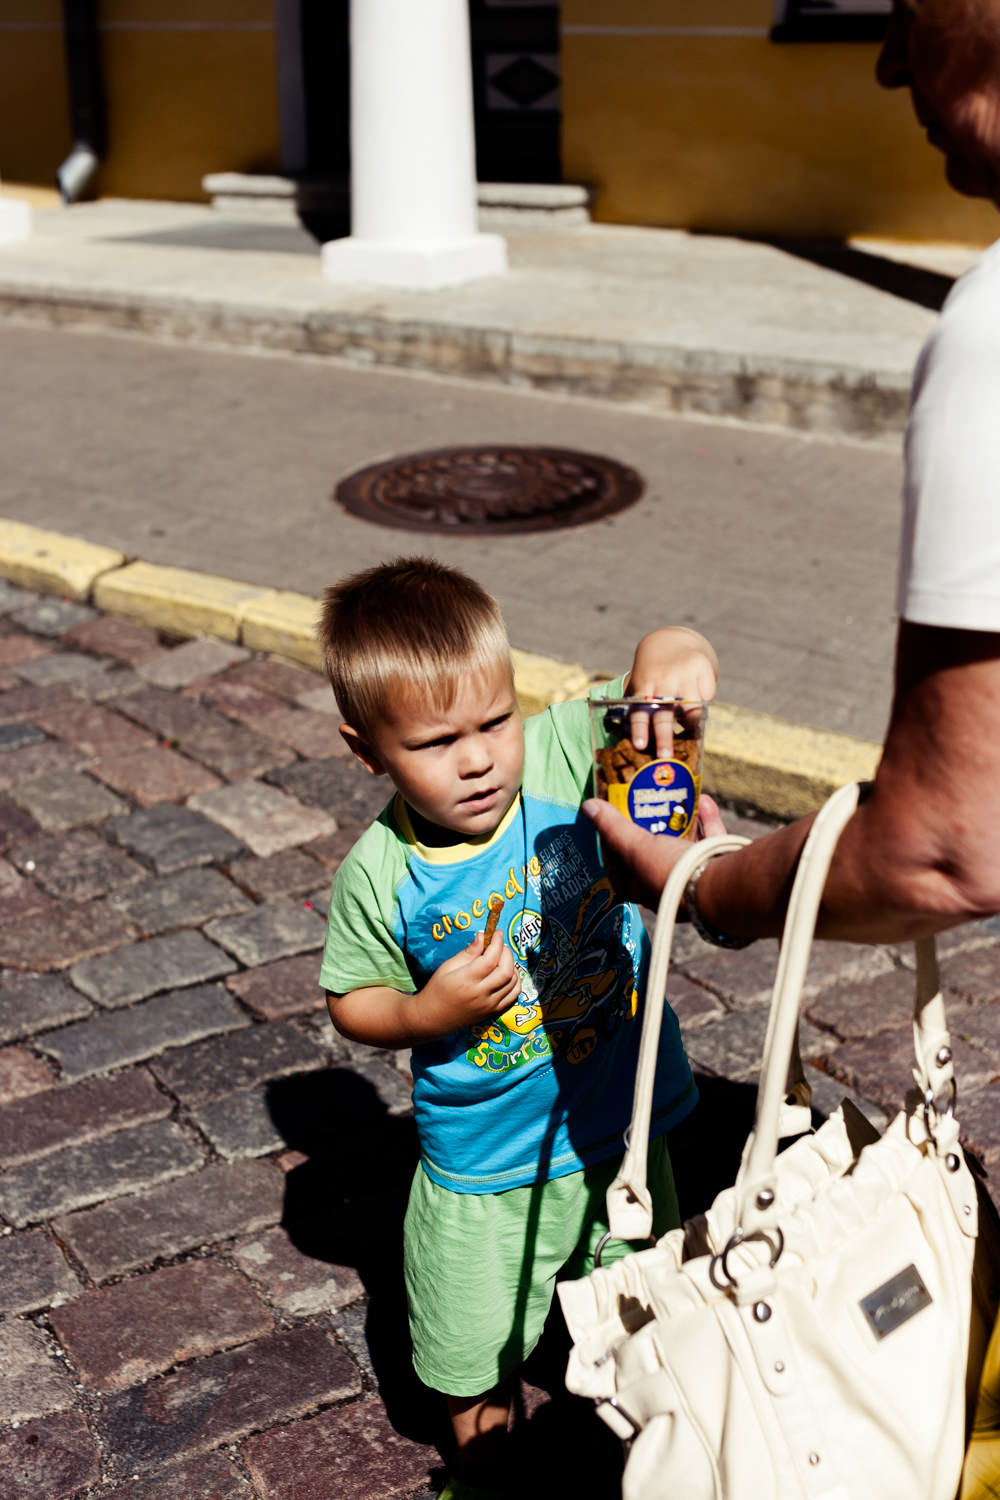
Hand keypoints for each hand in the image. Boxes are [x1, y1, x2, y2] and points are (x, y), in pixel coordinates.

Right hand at [421, 930, 521, 1035]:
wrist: (433, 1018)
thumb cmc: (437, 990)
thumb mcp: (448, 967)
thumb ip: (468, 952)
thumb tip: (482, 936)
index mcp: (466, 980)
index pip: (490, 959)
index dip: (497, 943)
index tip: (497, 933)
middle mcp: (481, 994)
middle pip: (506, 970)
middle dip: (507, 953)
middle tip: (500, 944)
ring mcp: (489, 1005)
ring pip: (513, 982)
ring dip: (512, 966)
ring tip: (502, 958)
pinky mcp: (493, 1011)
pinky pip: (513, 995)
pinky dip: (515, 981)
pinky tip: (507, 974)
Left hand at [584, 792, 727, 906]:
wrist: (723, 887)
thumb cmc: (671, 871)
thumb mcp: (635, 846)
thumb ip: (613, 827)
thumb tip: (588, 807)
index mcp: (641, 890)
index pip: (618, 870)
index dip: (612, 847)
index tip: (612, 823)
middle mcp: (667, 888)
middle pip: (653, 854)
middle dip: (651, 828)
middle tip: (645, 804)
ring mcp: (694, 879)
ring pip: (684, 845)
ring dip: (681, 820)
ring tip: (676, 797)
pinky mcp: (718, 868)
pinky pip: (711, 841)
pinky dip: (707, 820)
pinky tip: (704, 800)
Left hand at [625, 627, 717, 754]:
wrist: (671, 641)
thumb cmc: (654, 675)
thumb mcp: (644, 686)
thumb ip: (643, 711)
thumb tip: (644, 749)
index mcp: (644, 687)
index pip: (640, 712)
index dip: (640, 729)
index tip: (640, 746)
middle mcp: (663, 681)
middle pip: (664, 715)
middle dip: (665, 738)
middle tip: (665, 757)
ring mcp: (684, 675)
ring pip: (692, 710)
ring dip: (690, 722)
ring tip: (688, 725)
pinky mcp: (703, 669)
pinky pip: (707, 697)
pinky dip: (703, 702)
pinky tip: (697, 697)